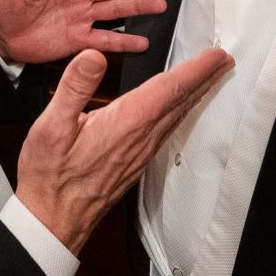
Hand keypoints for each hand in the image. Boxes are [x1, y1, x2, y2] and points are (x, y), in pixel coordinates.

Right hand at [15, 47, 231, 254]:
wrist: (54, 219)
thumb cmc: (51, 176)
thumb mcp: (52, 126)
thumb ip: (74, 87)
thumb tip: (94, 56)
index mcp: (125, 123)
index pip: (169, 89)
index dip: (196, 70)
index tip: (217, 55)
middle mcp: (140, 138)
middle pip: (180, 102)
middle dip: (204, 79)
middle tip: (224, 61)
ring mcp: (140, 152)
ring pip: (176, 117)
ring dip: (195, 95)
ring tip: (208, 79)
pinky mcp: (135, 162)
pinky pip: (166, 130)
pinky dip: (179, 112)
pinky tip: (177, 110)